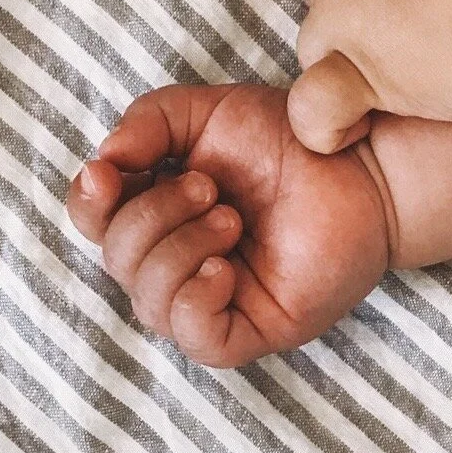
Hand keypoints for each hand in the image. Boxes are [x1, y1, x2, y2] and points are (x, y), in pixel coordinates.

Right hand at [67, 84, 391, 367]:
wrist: (362, 167)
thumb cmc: (290, 141)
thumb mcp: (206, 113)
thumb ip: (147, 123)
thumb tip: (103, 163)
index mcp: (161, 214)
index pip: (95, 224)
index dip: (89, 203)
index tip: (109, 172)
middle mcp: (180, 262)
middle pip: (118, 259)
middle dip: (152, 216)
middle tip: (211, 188)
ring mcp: (215, 300)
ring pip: (149, 301)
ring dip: (178, 249)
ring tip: (230, 218)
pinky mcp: (253, 330)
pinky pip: (195, 339)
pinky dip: (194, 300)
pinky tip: (223, 267)